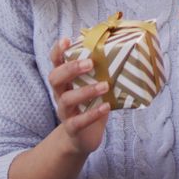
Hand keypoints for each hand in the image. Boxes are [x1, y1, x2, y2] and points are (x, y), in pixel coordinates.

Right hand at [48, 37, 110, 156]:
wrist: (81, 138)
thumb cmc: (89, 106)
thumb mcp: (92, 87)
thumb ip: (101, 73)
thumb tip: (123, 52)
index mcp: (64, 81)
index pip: (55, 62)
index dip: (58, 51)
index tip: (66, 40)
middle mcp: (60, 94)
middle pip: (55, 77)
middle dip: (71, 68)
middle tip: (90, 63)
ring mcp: (65, 112)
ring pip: (67, 99)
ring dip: (86, 91)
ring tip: (105, 85)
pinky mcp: (72, 128)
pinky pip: (78, 121)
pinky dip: (92, 113)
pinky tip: (106, 107)